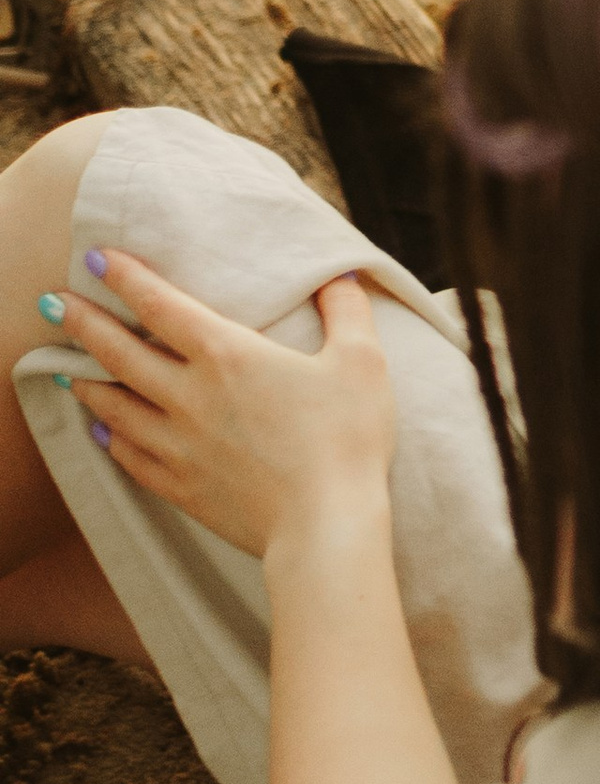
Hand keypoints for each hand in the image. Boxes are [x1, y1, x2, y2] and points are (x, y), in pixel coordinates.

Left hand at [48, 253, 397, 562]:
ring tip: (67, 366)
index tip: (98, 257)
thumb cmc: (347, 439)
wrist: (324, 526)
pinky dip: (111, 439)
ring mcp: (179, 446)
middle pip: (120, 353)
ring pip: (115, 406)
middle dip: (84, 322)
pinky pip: (131, 457)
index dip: (127, 277)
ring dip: (87, 381)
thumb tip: (341, 279)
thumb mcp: (362, 361)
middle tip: (53, 302)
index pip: (161, 306)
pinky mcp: (181, 487)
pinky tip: (103, 432)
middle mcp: (190, 396)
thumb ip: (347, 311)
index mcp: (227, 355)